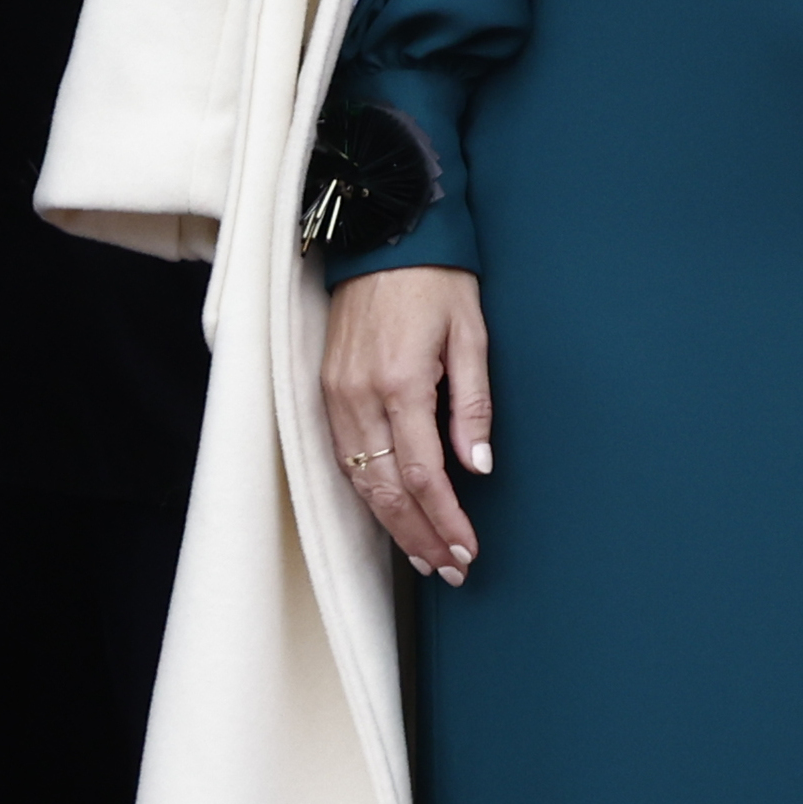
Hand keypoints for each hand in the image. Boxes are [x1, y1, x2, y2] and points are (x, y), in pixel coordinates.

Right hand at [322, 264, 492, 582]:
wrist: (385, 235)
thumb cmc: (438, 280)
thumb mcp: (472, 334)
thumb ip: (474, 405)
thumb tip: (477, 467)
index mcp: (402, 383)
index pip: (425, 475)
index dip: (446, 521)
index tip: (467, 550)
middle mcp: (360, 397)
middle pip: (388, 491)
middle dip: (420, 536)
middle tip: (449, 568)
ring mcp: (336, 396)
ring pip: (360, 481)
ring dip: (392, 524)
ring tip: (424, 554)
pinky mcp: (325, 390)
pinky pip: (342, 457)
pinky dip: (367, 493)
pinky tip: (389, 512)